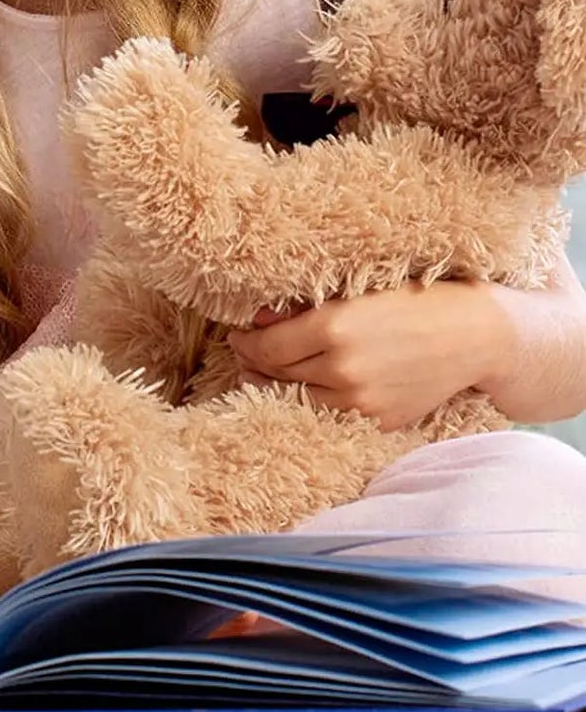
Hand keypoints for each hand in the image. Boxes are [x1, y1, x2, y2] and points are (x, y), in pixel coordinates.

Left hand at [227, 281, 507, 430]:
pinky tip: (298, 392)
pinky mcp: (379, 420)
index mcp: (333, 327)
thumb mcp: (355, 292)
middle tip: (244, 352)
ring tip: (261, 375)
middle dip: (254, 363)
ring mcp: (362, 400)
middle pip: (277, 373)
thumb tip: (258, 318)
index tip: (237, 335)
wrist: (475, 335)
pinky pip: (329, 416)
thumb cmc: (414, 301)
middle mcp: (343, 368)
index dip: (246, 343)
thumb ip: (304, 307)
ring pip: (297, 399)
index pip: (266, 347)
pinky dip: (307, 404)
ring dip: (274, 387)